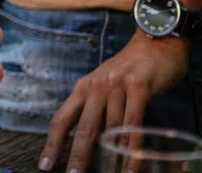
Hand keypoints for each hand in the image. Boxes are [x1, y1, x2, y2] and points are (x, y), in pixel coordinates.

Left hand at [42, 32, 190, 172]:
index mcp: (83, 88)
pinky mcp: (138, 87)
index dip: (52, 144)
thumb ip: (96, 108)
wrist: (156, 41)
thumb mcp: (105, 85)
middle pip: (82, 128)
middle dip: (76, 156)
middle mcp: (95, 87)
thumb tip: (89, 140)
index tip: (45, 165)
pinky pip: (133, 125)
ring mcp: (116, 86)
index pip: (61, 119)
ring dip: (110, 157)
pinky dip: (133, 148)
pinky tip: (132, 165)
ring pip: (110, 129)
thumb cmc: (131, 68)